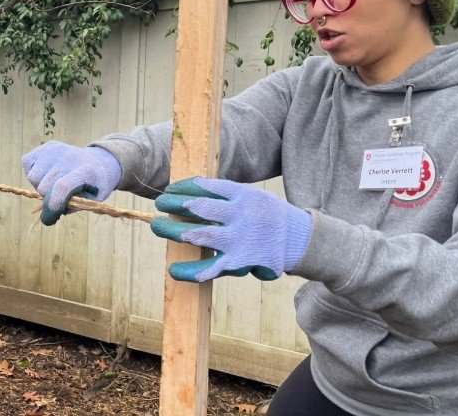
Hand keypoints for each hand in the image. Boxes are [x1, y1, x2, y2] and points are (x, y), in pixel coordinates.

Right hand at [22, 141, 121, 225]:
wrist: (98, 163)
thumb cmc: (94, 186)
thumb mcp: (91, 201)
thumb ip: (72, 206)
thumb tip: (51, 210)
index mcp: (87, 171)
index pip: (62, 188)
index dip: (52, 206)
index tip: (48, 219)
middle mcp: (70, 156)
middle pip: (45, 186)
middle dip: (48, 200)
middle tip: (58, 200)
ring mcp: (57, 149)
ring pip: (33, 177)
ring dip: (40, 186)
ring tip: (53, 185)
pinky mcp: (46, 146)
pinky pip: (27, 163)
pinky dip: (32, 172)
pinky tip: (46, 173)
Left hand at [150, 177, 311, 282]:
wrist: (300, 240)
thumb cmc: (269, 215)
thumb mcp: (253, 195)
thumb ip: (226, 194)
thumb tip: (190, 188)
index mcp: (243, 195)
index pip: (207, 187)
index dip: (184, 188)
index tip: (169, 189)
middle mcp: (241, 216)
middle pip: (200, 208)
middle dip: (175, 205)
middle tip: (159, 204)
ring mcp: (239, 240)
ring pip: (200, 235)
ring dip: (174, 231)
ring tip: (157, 226)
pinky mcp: (239, 262)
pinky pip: (212, 268)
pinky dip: (191, 271)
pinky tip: (174, 270)